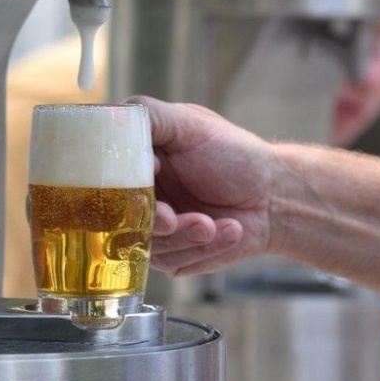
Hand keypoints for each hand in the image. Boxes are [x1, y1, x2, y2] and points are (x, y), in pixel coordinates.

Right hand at [126, 96, 276, 274]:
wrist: (275, 195)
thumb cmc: (235, 155)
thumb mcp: (189, 124)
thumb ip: (149, 117)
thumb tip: (112, 118)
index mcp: (134, 165)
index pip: (104, 180)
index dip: (122, 184)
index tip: (153, 174)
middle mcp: (137, 198)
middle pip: (119, 220)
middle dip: (152, 220)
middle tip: (171, 217)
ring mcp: (154, 231)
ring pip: (148, 246)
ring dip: (185, 236)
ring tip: (213, 224)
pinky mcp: (174, 258)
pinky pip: (174, 263)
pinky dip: (205, 247)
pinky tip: (230, 229)